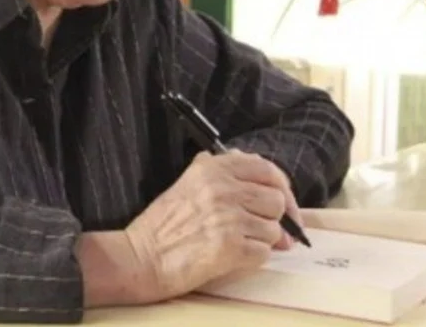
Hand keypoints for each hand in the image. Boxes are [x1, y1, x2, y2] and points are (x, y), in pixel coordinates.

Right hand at [123, 150, 302, 301]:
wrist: (142, 257)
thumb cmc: (164, 225)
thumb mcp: (188, 183)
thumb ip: (222, 173)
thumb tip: (263, 181)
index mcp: (212, 169)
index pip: (266, 168)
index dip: (281, 187)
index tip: (283, 202)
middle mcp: (222, 189)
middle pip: (276, 200)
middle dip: (273, 218)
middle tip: (259, 228)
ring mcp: (227, 218)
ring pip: (274, 229)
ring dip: (262, 240)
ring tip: (237, 241)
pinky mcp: (230, 248)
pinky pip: (264, 253)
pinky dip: (253, 258)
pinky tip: (233, 256)